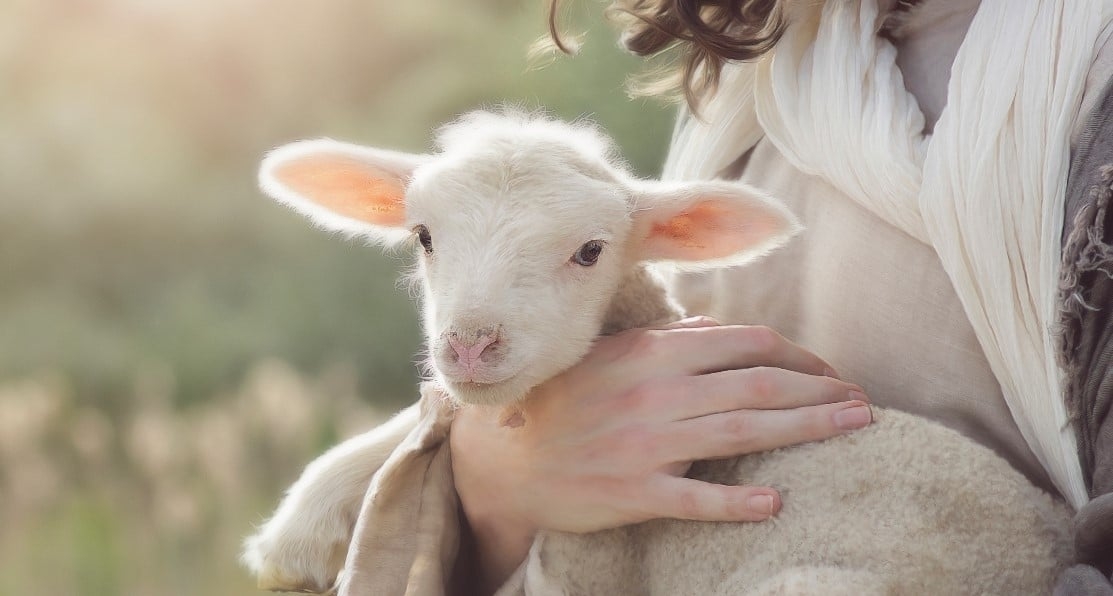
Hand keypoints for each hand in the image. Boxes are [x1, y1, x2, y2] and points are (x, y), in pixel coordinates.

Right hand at [450, 318, 871, 590]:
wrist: (504, 460)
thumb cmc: (564, 402)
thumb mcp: (610, 355)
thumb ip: (667, 341)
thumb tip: (719, 331)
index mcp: (651, 352)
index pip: (744, 343)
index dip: (798, 356)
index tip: (830, 372)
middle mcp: (654, 392)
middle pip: (757, 386)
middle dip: (820, 392)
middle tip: (864, 404)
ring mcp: (644, 443)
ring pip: (741, 432)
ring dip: (806, 431)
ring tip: (851, 430)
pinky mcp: (632, 492)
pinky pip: (694, 497)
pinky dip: (737, 502)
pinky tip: (776, 504)